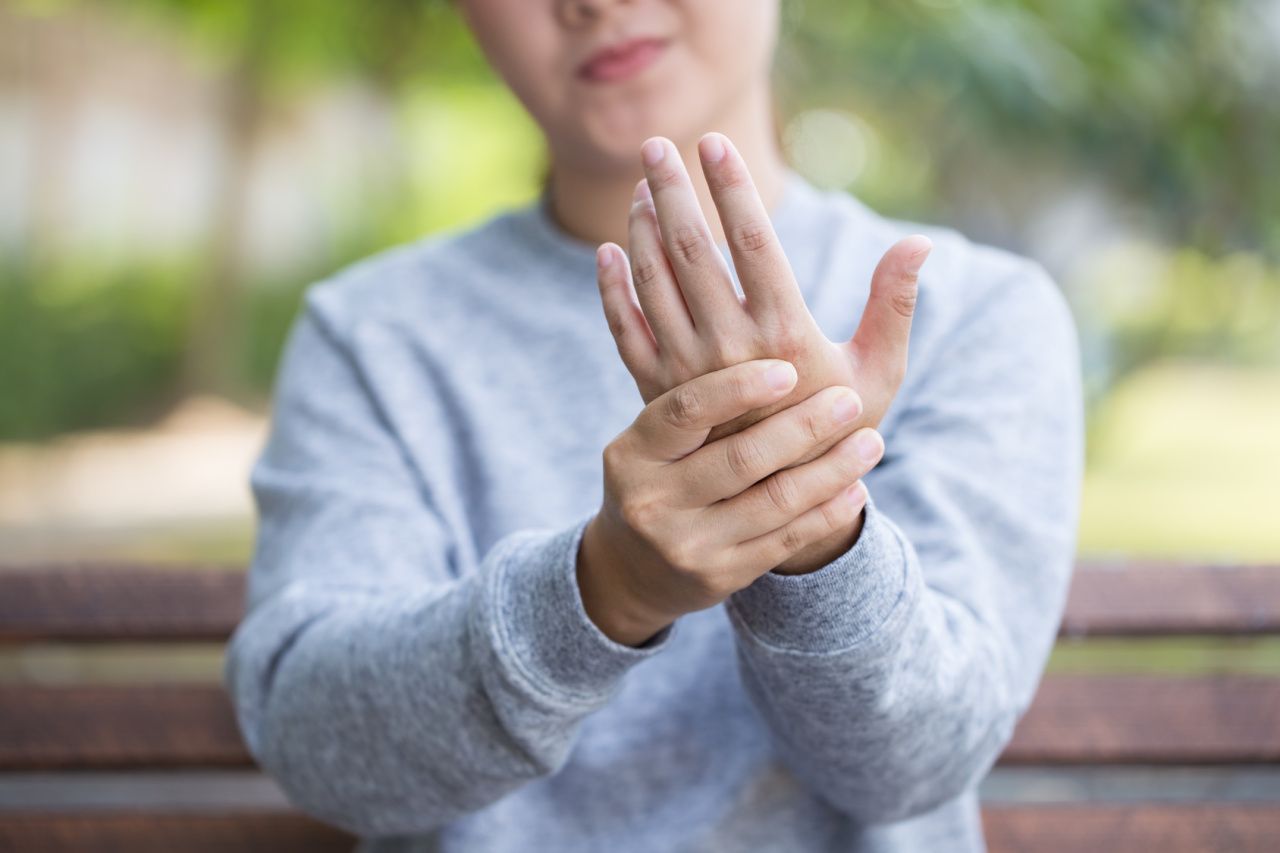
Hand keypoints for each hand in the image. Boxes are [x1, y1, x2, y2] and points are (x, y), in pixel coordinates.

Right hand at [577, 359, 883, 646]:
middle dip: (803, 428)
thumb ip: (693, 394)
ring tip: (871, 441)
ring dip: (831, 469)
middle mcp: (652, 500)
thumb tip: (745, 319)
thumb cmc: (658, 477)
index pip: (686, 410)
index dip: (737, 388)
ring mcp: (686, 543)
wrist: (633, 568)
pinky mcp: (720, 576)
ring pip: (773, 501)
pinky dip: (827, 512)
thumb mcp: (652, 438)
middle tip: (849, 401)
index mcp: (633, 452)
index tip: (788, 369)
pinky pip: (786, 538)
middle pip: (739, 458)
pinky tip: (856, 487)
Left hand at [595, 132, 930, 569]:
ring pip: (654, 284)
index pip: (752, 243)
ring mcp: (686, 373)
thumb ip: (894, 305)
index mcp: (785, 336)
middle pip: (691, 252)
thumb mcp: (877, 373)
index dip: (731, 189)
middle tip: (658, 144)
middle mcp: (729, 351)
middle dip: (673, 191)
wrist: (779, 505)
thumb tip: (920, 242)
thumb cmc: (838, 431)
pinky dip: (613, 290)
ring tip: (643, 186)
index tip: (714, 144)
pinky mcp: (657, 394)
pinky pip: (626, 331)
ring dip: (644, 230)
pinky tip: (608, 252)